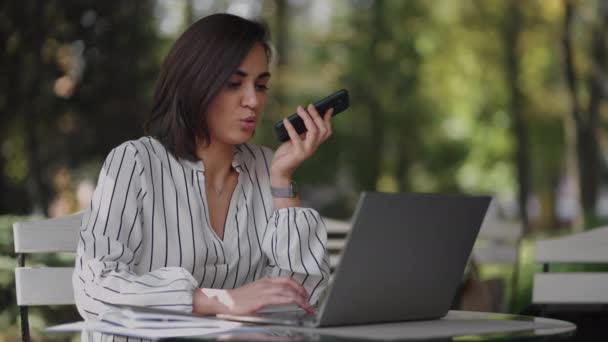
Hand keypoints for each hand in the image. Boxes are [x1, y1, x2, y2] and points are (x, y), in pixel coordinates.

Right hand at [193, 277, 313, 314]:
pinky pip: (279, 297)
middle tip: (309, 301)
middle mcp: (266, 283)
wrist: (224, 300)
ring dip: (299, 297)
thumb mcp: (256, 292)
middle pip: (289, 283)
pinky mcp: (260, 299)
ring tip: (307, 305)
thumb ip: (268, 293)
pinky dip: (290, 299)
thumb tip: (279, 297)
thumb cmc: (239, 299)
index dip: (298, 285)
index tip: (305, 294)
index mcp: (265, 281)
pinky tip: (296, 303)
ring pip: (286, 289)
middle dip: (302, 291)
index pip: (286, 279)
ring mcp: (263, 290)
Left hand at [270, 104, 332, 182]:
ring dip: (307, 119)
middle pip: (322, 129)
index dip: (327, 119)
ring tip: (299, 110)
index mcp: (314, 143)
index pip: (326, 130)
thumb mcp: (296, 140)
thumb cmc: (287, 154)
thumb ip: (301, 132)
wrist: (280, 169)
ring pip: (314, 132)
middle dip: (317, 116)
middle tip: (310, 106)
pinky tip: (286, 120)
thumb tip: (303, 116)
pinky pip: (296, 138)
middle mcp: (313, 147)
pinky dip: (291, 127)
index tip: (328, 108)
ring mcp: (307, 150)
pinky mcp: (298, 153)